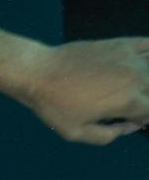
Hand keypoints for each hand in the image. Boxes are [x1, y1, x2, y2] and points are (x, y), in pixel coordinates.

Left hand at [21, 38, 148, 143]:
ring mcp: (131, 58)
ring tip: (131, 90)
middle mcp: (136, 77)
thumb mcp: (77, 133)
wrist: (40, 72)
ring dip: (147, 83)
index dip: (141, 120)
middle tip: (125, 106)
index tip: (128, 121)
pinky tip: (142, 64)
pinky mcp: (123, 44)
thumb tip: (129, 127)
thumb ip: (108, 135)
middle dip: (144, 102)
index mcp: (128, 101)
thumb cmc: (55, 106)